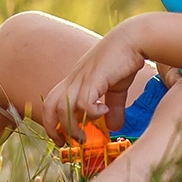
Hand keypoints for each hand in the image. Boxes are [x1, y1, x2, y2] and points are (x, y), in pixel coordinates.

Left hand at [40, 21, 146, 146]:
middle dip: (52, 127)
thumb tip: (114, 127)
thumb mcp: (116, 89)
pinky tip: (104, 111)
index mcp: (74, 82)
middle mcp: (73, 80)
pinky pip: (85, 101)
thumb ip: (113, 108)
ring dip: (72, 126)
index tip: (62, 139)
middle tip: (66, 142)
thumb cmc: (122, 61)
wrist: (132, 39)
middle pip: (49, 105)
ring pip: (63, 107)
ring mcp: (82, 78)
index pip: (51, 102)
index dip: (51, 122)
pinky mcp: (94, 77)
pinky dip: (92, 112)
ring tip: (85, 135)